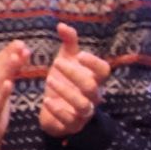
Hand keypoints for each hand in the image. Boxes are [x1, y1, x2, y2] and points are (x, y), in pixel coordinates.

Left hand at [39, 23, 112, 138]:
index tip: (79, 55)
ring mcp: (83, 112)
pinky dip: (58, 110)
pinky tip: (47, 100)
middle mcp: (92, 96)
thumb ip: (68, 43)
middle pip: (91, 87)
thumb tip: (62, 25)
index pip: (104, 71)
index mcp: (93, 79)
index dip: (94, 63)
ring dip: (66, 92)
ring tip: (49, 80)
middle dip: (74, 74)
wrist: (55, 110)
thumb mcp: (66, 60)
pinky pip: (69, 120)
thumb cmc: (64, 82)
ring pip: (82, 105)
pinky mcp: (72, 125)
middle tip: (56, 63)